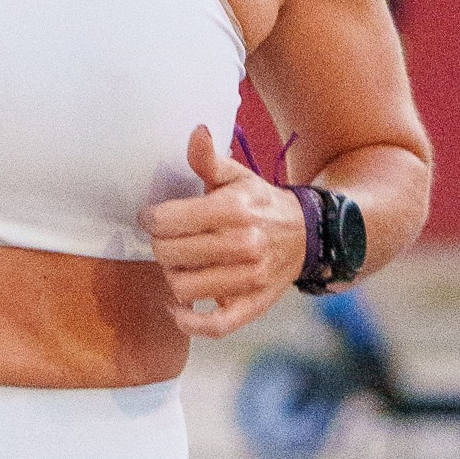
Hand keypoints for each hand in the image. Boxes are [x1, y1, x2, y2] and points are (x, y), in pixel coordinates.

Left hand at [140, 126, 308, 339]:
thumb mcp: (237, 177)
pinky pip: (213, 326)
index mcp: (233, 209)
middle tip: (168, 241)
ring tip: (179, 266)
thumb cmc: (259, 204)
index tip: (153, 218)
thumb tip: (196, 132)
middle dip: (160, 246)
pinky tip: (177, 307)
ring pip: (183, 288)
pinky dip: (188, 321)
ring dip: (172, 278)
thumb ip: (208, 160)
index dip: (151, 219)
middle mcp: (243, 244)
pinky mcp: (253, 306)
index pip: (166, 221)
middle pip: (169, 255)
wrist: (307, 235)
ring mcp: (249, 279)